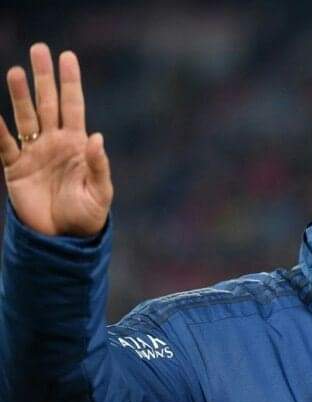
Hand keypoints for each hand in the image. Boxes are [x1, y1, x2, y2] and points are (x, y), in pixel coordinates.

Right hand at [0, 43, 112, 236]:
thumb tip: (97, 137)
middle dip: (44, 78)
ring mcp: (34, 153)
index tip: (67, 56)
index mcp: (78, 145)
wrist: (63, 239)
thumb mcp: (100, 192)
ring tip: (17, 72)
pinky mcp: (15, 169)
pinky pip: (4, 146)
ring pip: (25, 118)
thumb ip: (98, 166)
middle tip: (39, 50)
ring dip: (20, 96)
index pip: (74, 106)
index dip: (70, 82)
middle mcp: (55, 143)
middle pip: (48, 104)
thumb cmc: (88, 216)